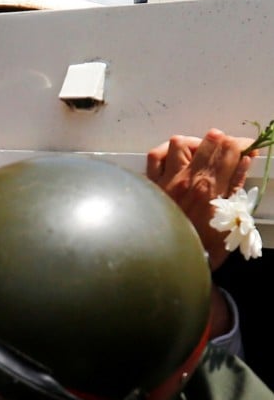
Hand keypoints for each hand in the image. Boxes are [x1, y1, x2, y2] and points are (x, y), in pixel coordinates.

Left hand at [146, 129, 253, 269]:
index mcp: (213, 189)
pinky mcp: (150, 183)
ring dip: (193, 144)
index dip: (243, 144)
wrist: (171, 259)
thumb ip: (237, 187)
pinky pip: (154, 156)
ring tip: (200, 152)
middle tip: (227, 146)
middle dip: (222, 140)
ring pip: (179, 143)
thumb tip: (245, 161)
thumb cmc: (205, 245)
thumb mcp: (232, 219)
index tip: (248, 146)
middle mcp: (189, 179)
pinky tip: (174, 158)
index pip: (231, 151)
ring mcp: (167, 180)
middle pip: (209, 143)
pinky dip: (166, 152)